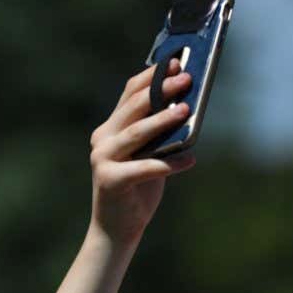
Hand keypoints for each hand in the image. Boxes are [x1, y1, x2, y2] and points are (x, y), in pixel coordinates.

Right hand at [89, 59, 197, 245]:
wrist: (117, 229)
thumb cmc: (137, 190)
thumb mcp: (150, 155)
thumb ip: (159, 135)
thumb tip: (185, 108)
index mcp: (110, 128)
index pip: (129, 94)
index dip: (151, 77)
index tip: (174, 62)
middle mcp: (102, 139)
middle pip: (133, 108)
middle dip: (161, 91)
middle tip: (185, 79)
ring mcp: (103, 159)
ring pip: (136, 133)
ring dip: (162, 120)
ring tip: (186, 110)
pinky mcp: (110, 180)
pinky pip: (144, 167)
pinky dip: (169, 164)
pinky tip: (190, 160)